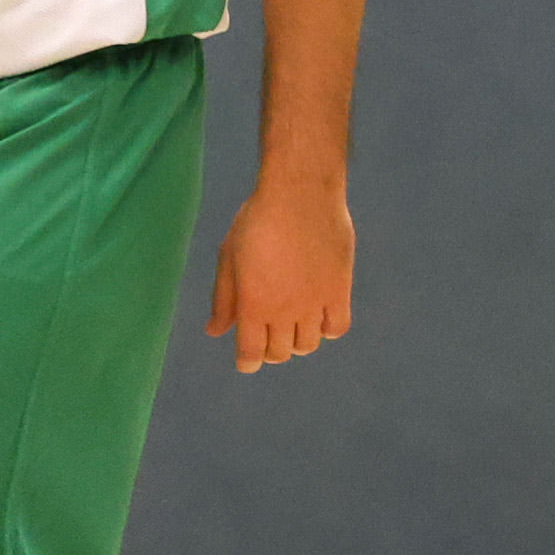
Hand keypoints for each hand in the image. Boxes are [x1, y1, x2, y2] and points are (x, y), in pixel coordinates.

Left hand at [209, 179, 351, 372]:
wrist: (300, 192)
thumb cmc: (257, 219)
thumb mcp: (230, 256)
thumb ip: (224, 298)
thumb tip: (214, 332)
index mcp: (253, 304)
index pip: (251, 354)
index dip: (247, 362)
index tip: (246, 359)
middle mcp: (284, 310)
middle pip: (279, 353)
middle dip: (270, 350)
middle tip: (268, 332)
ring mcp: (314, 302)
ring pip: (308, 345)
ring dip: (297, 340)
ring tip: (292, 320)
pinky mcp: (339, 289)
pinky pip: (337, 328)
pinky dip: (327, 328)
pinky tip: (318, 313)